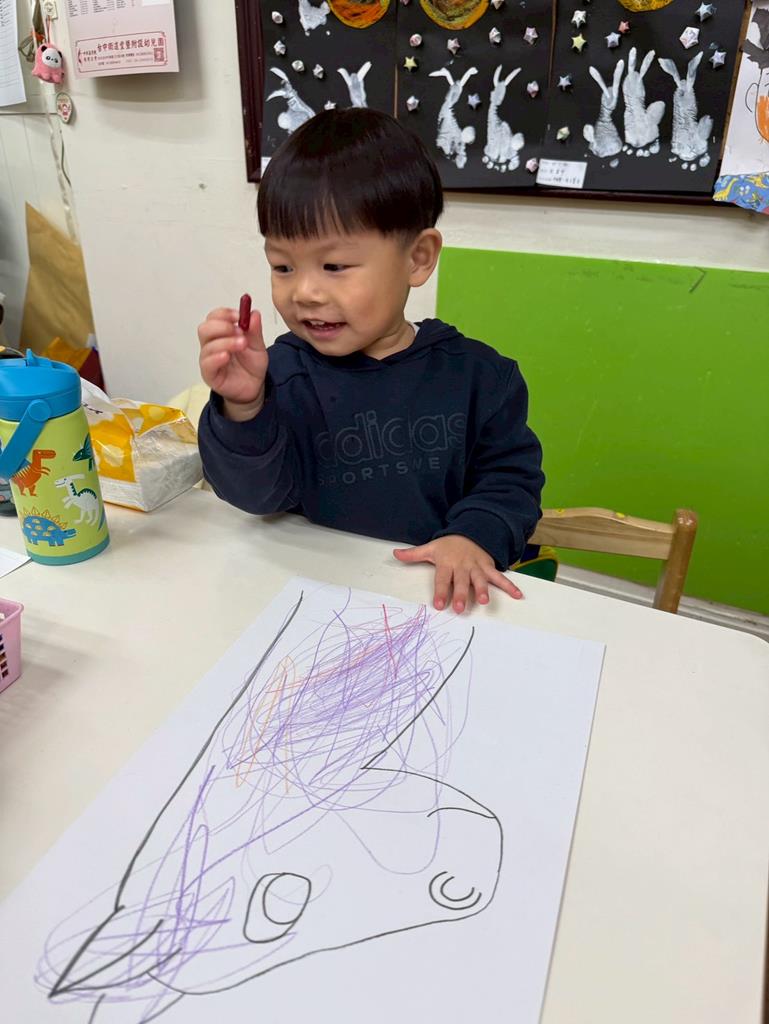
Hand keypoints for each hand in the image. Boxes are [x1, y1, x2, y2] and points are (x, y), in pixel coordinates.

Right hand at [198, 306, 268, 419]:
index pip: (214, 317)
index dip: (224, 314)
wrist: (254, 388)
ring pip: (207, 345)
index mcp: (221, 334)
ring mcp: (209, 360)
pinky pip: (207, 364)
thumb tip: (254, 313)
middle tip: (239, 330)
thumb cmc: (251, 366)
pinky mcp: (209, 375)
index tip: (238, 315)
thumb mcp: (258, 346)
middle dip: (222, 326)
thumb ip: (255, 331)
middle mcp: (211, 345)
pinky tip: (226, 356)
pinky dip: (216, 357)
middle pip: (205, 328)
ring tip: (242, 344)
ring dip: (225, 341)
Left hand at [393, 535, 522, 613]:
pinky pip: (500, 577)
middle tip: (461, 608)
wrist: (470, 532)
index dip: (441, 591)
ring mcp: (477, 566)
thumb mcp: (431, 547)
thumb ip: (413, 554)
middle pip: (462, 582)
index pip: (443, 579)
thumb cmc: (448, 545)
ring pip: (481, 579)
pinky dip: (510, 585)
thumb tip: (394, 554)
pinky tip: (518, 595)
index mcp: (447, 563)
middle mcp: (463, 566)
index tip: (439, 604)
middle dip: (462, 594)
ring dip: (484, 590)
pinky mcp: (488, 567)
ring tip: (485, 601)